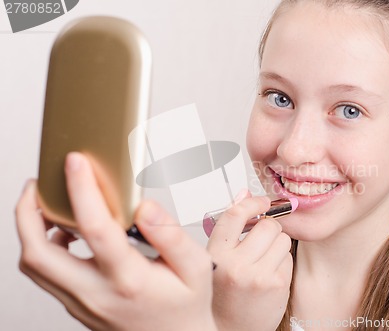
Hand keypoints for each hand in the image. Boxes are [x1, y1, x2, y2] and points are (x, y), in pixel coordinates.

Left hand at [16, 152, 216, 330]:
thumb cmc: (186, 306)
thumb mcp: (196, 268)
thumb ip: (170, 235)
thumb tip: (144, 207)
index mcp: (129, 279)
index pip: (96, 230)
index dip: (82, 190)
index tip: (76, 162)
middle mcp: (96, 294)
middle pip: (38, 254)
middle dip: (26, 213)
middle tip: (36, 185)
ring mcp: (81, 303)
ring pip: (34, 267)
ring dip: (30, 231)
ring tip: (45, 204)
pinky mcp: (77, 306)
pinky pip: (46, 275)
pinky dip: (43, 248)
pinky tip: (65, 234)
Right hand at [207, 190, 292, 330]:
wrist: (231, 329)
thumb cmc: (222, 294)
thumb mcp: (217, 259)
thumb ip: (229, 228)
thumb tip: (244, 195)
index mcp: (215, 255)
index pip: (235, 215)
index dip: (252, 203)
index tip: (262, 202)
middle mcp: (235, 265)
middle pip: (267, 225)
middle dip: (268, 228)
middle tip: (261, 241)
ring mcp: (258, 276)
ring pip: (282, 239)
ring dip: (277, 244)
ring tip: (263, 260)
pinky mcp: (277, 285)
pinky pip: (289, 257)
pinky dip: (282, 261)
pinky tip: (270, 274)